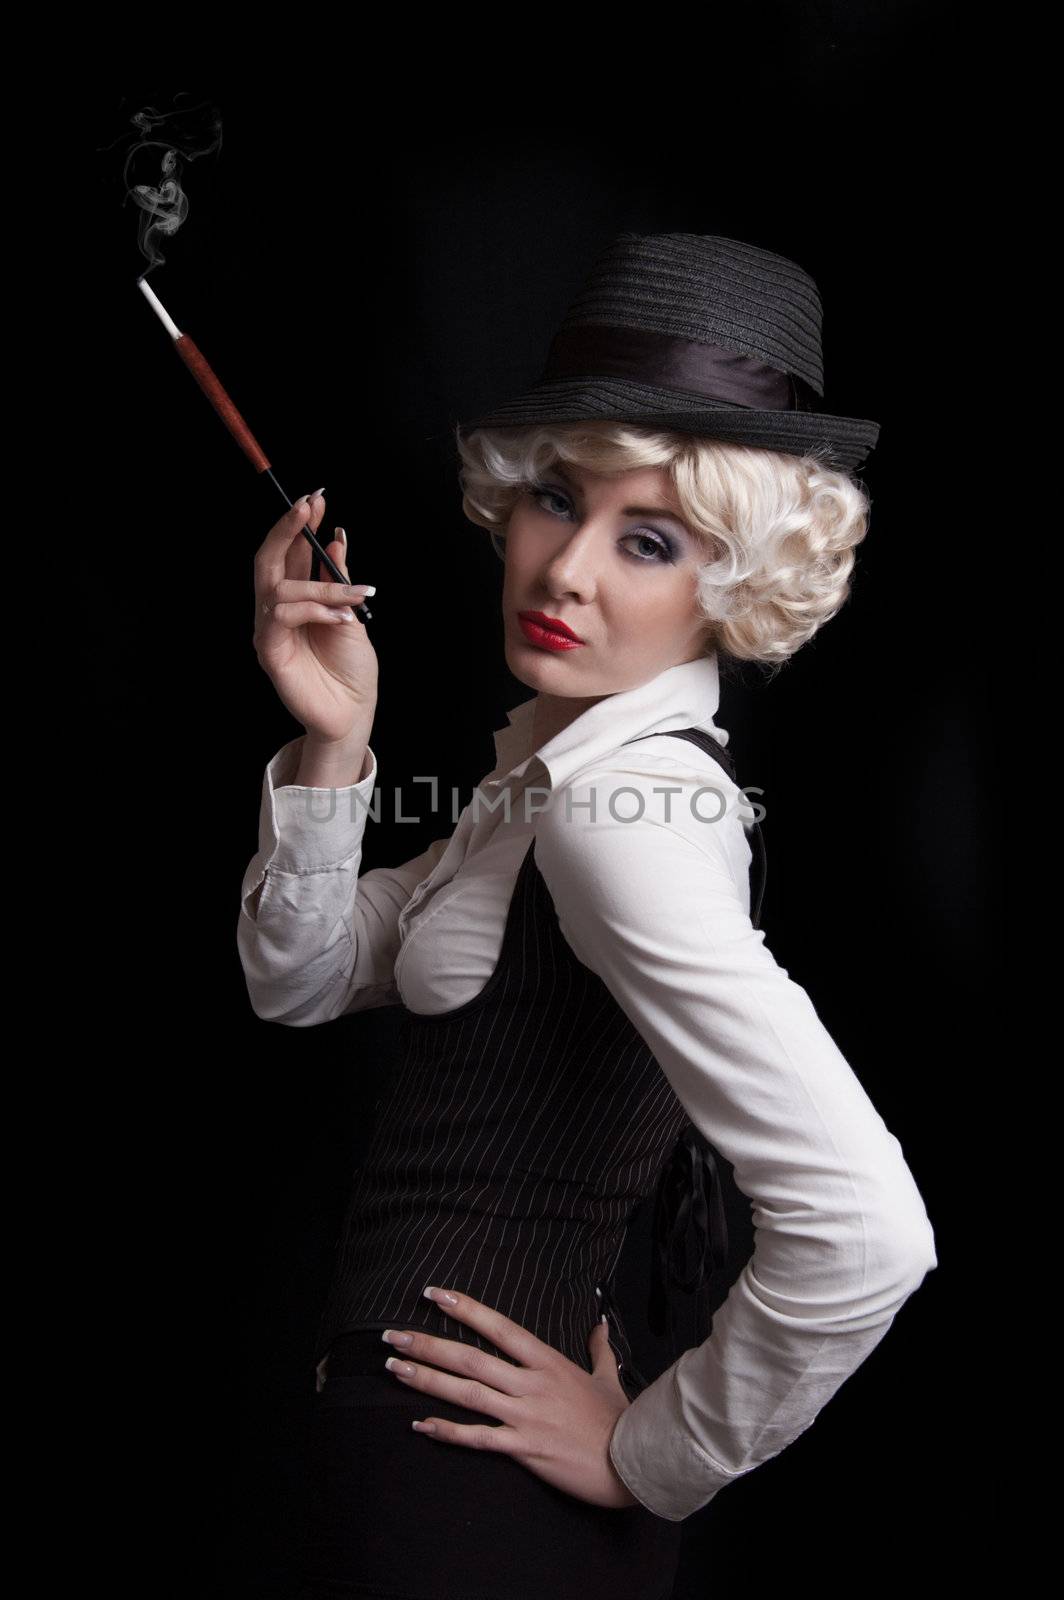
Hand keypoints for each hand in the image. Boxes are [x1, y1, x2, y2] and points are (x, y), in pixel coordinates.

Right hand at [253, 490, 378, 742]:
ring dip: (323, 585)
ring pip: (282, 588)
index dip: (298, 524)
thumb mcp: (351, 614)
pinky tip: (343, 618)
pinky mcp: (269, 651)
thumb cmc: (351, 668)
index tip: (316, 498)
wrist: (353, 711)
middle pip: (268, 560)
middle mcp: (277, 611)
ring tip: (357, 595)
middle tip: (308, 505)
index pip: (290, 553)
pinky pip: (283, 616)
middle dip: (287, 529)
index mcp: (297, 599)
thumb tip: (335, 537)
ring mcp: (270, 631)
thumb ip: (339, 580)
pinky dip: (316, 610)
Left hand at [382, 1286, 641, 1510]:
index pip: (499, 1327)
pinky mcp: (524, 1448)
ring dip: (427, 1380)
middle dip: (428, 1345)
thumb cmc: (620, 1418)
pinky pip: (478, 1438)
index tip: (434, 1295)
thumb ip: (599, 1349)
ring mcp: (525, 1415)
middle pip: (471, 1358)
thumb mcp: (608, 1377)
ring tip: (395, 1369)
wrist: (632, 1460)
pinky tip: (420, 1425)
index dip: (465, 1309)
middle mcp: (531, 1383)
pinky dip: (447, 1431)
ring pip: (467, 1393)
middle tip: (392, 1336)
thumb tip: (601, 1324)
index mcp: (548, 1361)